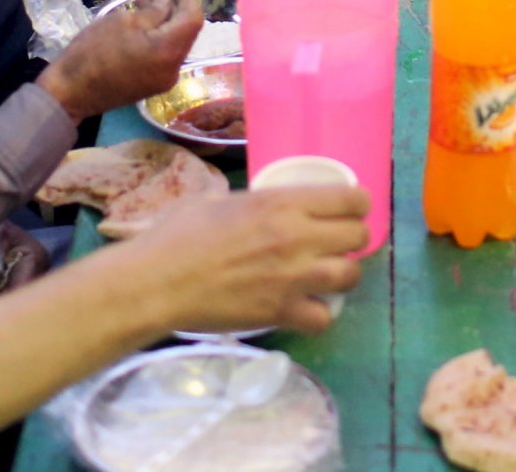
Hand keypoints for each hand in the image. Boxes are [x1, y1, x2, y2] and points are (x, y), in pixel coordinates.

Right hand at [41, 0, 203, 120]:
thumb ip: (154, 10)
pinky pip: (163, 55)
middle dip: (176, 7)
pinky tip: (142, 22)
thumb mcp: (123, 21)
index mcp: (167, 52)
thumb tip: (169, 1)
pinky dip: (158, 36)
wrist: (71, 92)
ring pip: (174, 43)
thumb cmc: (93, 52)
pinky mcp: (153, 85)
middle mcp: (173, 69)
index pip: (193, 19)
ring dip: (164, 21)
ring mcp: (164, 80)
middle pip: (186, 32)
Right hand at [128, 187, 369, 335]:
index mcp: (282, 202)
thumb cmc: (179, 234)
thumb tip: (263, 204)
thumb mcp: (220, 200)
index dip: (356, 204)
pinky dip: (319, 313)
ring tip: (326, 275)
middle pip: (358, 236)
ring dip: (342, 275)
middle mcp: (296, 237)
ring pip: (350, 276)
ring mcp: (293, 278)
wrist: (157, 282)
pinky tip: (305, 307)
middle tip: (335, 243)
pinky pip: (324, 317)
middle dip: (351, 238)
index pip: (351, 198)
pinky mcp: (282, 313)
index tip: (348, 210)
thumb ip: (254, 202)